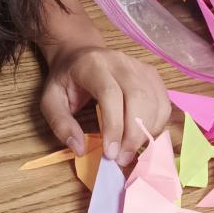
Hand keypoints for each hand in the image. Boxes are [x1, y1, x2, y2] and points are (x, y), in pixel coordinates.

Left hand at [40, 46, 170, 166]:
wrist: (80, 54)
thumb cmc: (66, 80)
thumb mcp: (50, 100)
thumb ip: (61, 124)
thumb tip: (80, 148)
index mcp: (93, 65)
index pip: (110, 94)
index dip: (114, 125)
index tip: (110, 153)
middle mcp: (121, 62)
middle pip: (138, 97)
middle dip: (133, 134)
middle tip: (122, 159)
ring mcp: (139, 67)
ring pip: (155, 101)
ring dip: (146, 132)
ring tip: (130, 151)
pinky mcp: (152, 75)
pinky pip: (163, 103)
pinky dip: (156, 125)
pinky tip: (142, 137)